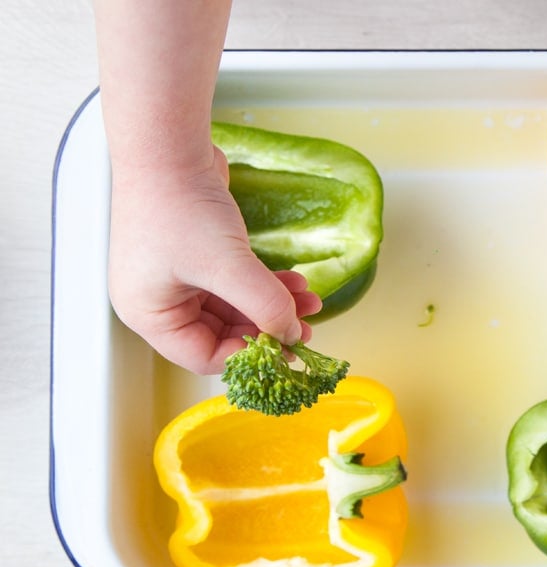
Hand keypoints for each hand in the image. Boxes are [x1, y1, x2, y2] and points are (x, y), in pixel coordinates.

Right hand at [107, 147, 321, 374]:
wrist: (169, 145)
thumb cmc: (181, 206)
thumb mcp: (228, 266)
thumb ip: (264, 305)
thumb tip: (292, 333)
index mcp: (149, 313)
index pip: (204, 356)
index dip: (248, 355)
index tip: (286, 349)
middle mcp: (160, 299)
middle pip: (222, 333)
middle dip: (267, 328)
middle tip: (305, 329)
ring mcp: (178, 275)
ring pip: (235, 307)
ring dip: (273, 305)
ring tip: (311, 302)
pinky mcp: (198, 253)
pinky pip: (236, 282)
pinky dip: (265, 284)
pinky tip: (296, 283)